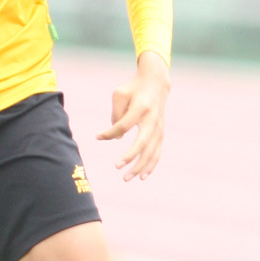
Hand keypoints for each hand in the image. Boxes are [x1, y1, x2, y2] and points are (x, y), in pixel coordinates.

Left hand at [96, 51, 169, 180]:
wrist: (156, 82)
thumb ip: (116, 115)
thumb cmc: (133, 88)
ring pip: (151, 151)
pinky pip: (157, 152)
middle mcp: (152, 119)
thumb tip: (116, 137)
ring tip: (127, 178)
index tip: (98, 136)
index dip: (109, 133)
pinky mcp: (161, 132)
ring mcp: (159, 127)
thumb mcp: (119, 94)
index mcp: (140, 107)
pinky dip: (151, 165)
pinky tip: (142, 176)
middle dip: (130, 157)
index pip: (123, 125)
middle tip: (116, 167)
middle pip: (142, 143)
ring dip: (140, 166)